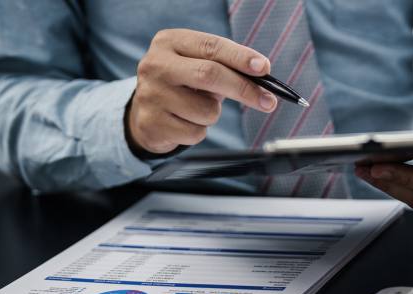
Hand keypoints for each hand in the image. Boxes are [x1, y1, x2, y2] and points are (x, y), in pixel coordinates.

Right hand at [126, 29, 276, 154]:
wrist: (144, 113)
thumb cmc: (181, 85)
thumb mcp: (198, 66)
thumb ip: (227, 68)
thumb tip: (263, 79)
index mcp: (170, 42)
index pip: (211, 46)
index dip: (241, 57)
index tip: (264, 68)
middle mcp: (156, 65)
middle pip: (210, 74)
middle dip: (244, 89)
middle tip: (267, 101)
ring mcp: (151, 95)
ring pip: (207, 110)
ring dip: (213, 114)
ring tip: (197, 108)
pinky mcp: (152, 123)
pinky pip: (195, 132)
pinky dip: (199, 131)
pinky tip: (184, 122)